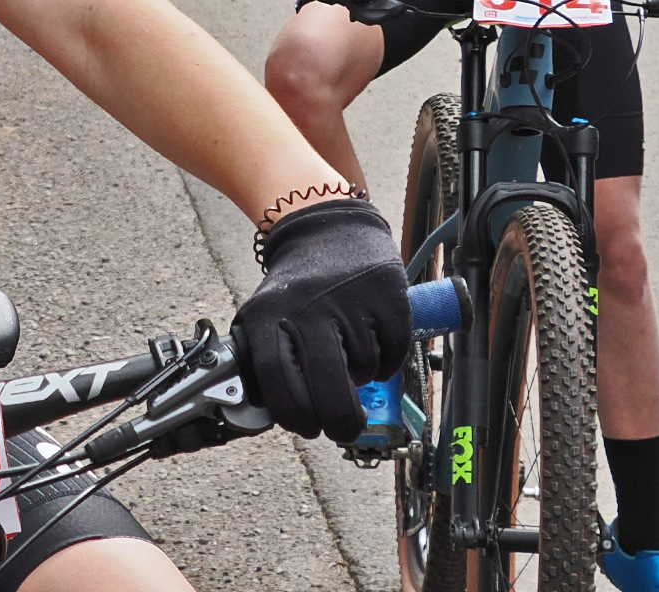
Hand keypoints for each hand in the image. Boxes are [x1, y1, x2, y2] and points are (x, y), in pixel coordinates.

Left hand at [231, 198, 410, 440]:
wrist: (328, 230)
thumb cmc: (296, 288)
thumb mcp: (265, 317)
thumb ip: (269, 364)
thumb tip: (283, 418)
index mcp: (268, 315)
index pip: (275, 379)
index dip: (293, 414)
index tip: (305, 427)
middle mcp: (307, 306)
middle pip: (328, 387)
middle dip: (340, 421)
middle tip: (343, 428)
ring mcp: (350, 300)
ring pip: (364, 372)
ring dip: (360, 376)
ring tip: (348, 347)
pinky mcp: (387, 296)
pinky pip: (392, 355)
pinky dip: (386, 361)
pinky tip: (371, 338)